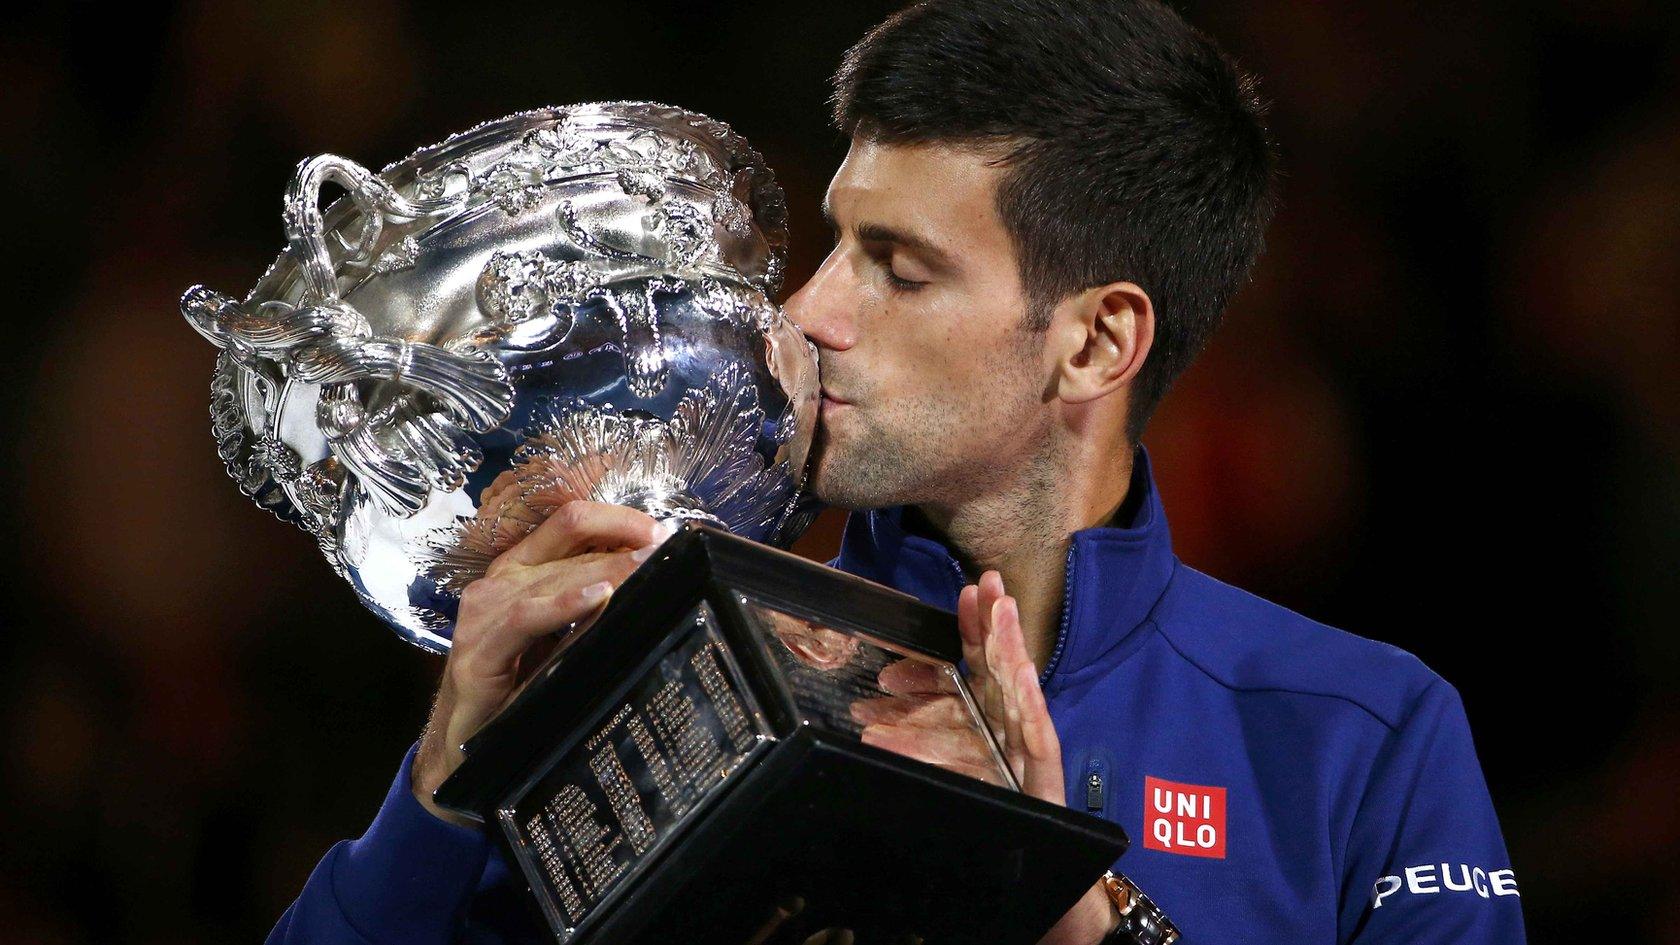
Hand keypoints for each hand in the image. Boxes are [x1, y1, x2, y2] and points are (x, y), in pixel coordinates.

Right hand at [411, 497, 669, 827]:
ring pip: (553, 575)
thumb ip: (590, 603)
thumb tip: (649, 578)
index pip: (570, 522)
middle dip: (622, 541)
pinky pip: (526, 619)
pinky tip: (599, 597)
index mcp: (519, 567)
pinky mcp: (480, 650)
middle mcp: (500, 580)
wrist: (463, 736)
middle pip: (568, 540)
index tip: (661, 532)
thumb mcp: (559, 633)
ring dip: (606, 569)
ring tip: (646, 565)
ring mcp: (485, 612)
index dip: (617, 519)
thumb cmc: (514, 680)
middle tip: (667, 547)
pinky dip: (565, 605)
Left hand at [851, 571, 1117, 944]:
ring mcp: (1032, 752)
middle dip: (992, 623)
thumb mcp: (944, 780)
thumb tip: (866, 730)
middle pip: (1001, 670)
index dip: (972, 630)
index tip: (963, 593)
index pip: (979, 672)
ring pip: (1019, 692)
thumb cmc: (988, 829)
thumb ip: (915, 749)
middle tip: (981, 582)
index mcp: (989, 729)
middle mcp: (1013, 733)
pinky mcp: (1046, 775)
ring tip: (1000, 609)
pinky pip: (1038, 733)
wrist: (1039, 888)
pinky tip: (1023, 674)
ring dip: (1009, 648)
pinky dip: (1031, 701)